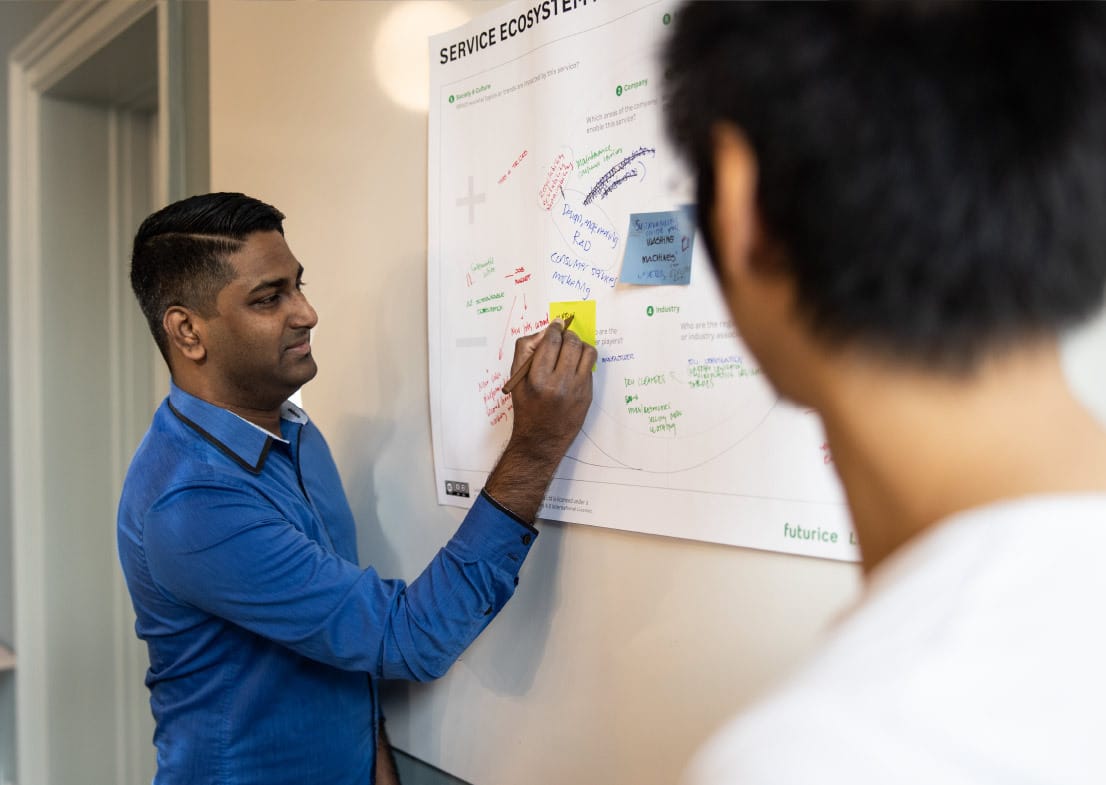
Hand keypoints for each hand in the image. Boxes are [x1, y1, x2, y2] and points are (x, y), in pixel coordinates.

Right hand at [484, 320, 596, 521]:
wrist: (541, 439)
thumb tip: (545, 332)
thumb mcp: (516, 379)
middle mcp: (559, 383)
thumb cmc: (526, 406)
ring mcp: (577, 389)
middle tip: (563, 335)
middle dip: (568, 334)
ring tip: (572, 348)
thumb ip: (525, 350)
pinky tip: (575, 364)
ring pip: (587, 352)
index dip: (555, 328)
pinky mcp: (588, 395)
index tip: (556, 324)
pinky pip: (590, 367)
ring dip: (580, 344)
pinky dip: (584, 360)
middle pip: (571, 343)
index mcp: (537, 378)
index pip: (551, 342)